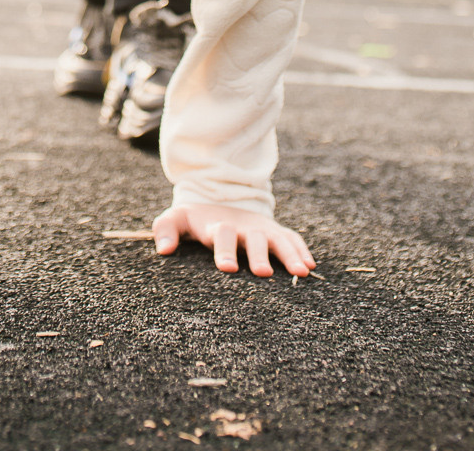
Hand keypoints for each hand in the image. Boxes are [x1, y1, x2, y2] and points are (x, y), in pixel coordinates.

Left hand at [152, 203, 314, 277]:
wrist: (217, 200)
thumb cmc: (194, 220)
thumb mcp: (176, 219)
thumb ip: (165, 230)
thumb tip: (163, 250)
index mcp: (218, 225)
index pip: (222, 235)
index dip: (225, 250)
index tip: (228, 268)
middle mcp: (242, 227)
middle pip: (253, 238)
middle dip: (258, 254)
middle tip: (262, 273)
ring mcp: (260, 228)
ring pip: (277, 239)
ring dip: (288, 254)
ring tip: (300, 273)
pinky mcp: (273, 231)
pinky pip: (290, 238)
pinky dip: (301, 249)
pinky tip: (311, 267)